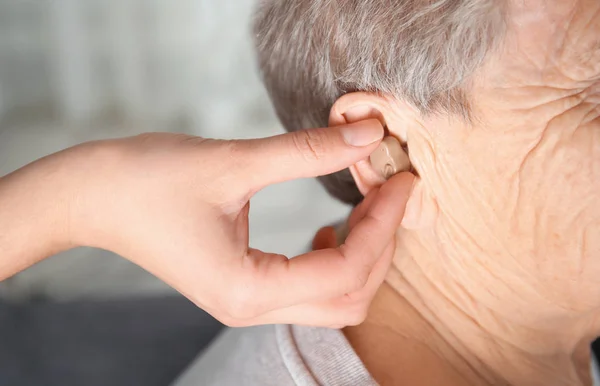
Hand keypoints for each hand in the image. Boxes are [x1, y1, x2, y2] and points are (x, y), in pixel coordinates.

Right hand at [64, 120, 413, 326]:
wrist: (92, 196)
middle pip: (349, 298)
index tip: (403, 180)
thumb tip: (367, 135)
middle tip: (392, 190)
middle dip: (381, 245)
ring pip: (333, 300)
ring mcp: (246, 304)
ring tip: (368, 207)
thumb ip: (307, 151)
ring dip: (362, 256)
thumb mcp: (233, 161)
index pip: (345, 270)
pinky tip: (331, 229)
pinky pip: (308, 291)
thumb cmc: (146, 180)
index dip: (383, 224)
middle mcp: (250, 309)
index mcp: (247, 289)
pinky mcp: (242, 288)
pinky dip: (335, 262)